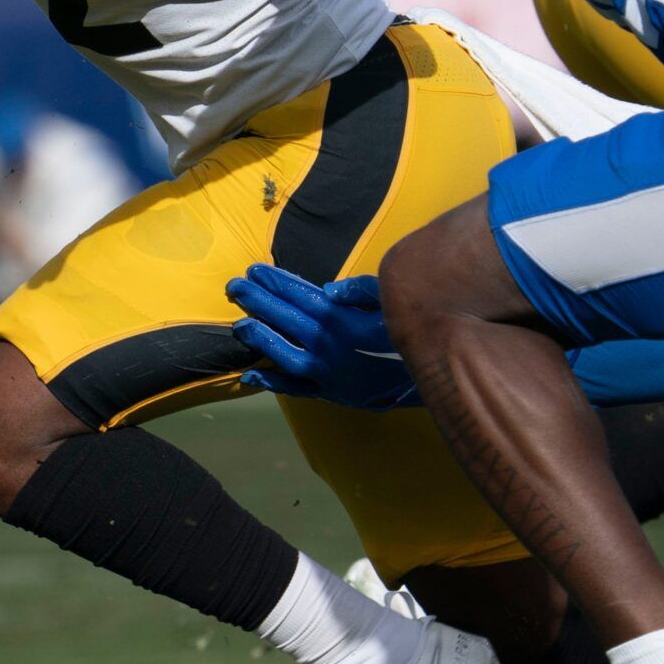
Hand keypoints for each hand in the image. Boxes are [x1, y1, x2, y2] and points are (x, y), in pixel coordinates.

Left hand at [226, 265, 420, 409]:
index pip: (301, 296)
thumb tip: (326, 289)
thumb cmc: (411, 334)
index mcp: (342, 320)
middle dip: (258, 301)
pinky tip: (251, 376)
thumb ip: (361, 290)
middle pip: (286, 320)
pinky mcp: (329, 393)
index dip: (277, 282)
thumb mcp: (393, 303)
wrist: (430, 378)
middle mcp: (329, 346)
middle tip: (234, 287)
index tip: (255, 270)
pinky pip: (295, 389)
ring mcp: (326, 372)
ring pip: (283, 354)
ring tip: (239, 324)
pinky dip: (272, 382)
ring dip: (259, 338)